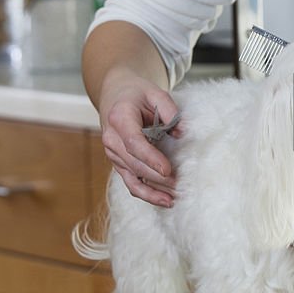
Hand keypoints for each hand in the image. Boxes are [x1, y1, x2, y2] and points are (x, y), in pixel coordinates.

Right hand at [99, 71, 179, 207]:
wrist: (114, 94)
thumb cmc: (136, 93)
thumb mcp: (155, 92)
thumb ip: (169, 110)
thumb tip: (182, 131)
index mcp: (119, 118)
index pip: (134, 144)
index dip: (151, 159)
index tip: (168, 170)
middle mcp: (112, 139)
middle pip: (134, 164)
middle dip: (157, 178)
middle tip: (180, 186)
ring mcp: (113, 153)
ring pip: (132, 178)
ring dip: (153, 191)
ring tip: (173, 199)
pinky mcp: (118, 162)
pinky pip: (130, 182)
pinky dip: (146, 193)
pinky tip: (163, 200)